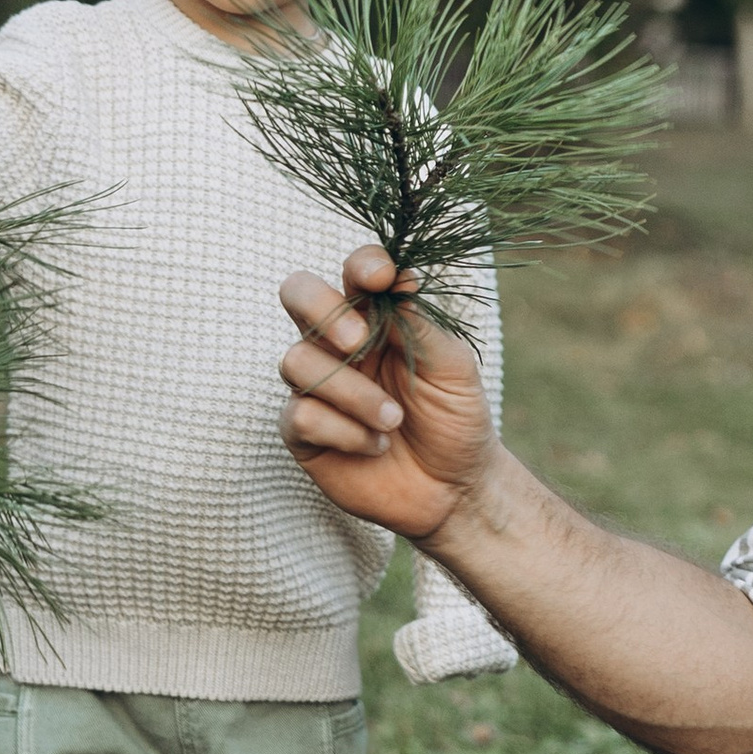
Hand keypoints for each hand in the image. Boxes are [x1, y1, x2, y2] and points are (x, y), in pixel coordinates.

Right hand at [278, 244, 498, 543]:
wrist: (454, 488)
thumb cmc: (455, 418)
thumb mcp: (451, 366)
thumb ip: (420, 323)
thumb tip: (399, 277)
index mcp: (376, 318)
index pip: (354, 272)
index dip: (362, 265)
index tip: (383, 278)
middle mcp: (338, 344)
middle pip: (297, 294)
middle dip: (323, 312)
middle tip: (359, 341)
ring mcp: (317, 385)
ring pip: (296, 361)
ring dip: (352, 393)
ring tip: (393, 420)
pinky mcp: (304, 431)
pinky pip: (299, 414)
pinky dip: (344, 431)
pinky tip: (376, 445)